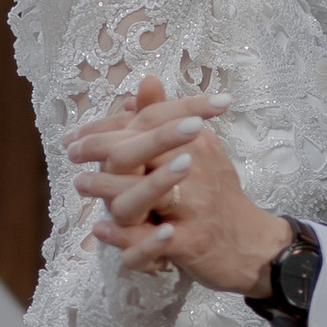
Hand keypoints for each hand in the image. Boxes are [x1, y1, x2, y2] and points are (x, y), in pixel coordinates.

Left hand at [67, 74, 294, 297]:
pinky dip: (124, 236)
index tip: (79, 133)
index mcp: (198, 143)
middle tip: (72, 152)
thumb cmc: (217, 196)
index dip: (109, 125)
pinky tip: (101, 230)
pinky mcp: (193, 242)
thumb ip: (169, 118)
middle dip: (102, 148)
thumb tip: (144, 81)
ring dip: (107, 188)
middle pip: (143, 151)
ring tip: (81, 184)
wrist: (253, 245)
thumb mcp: (200, 150)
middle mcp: (198, 170)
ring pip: (143, 194)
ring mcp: (196, 207)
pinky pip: (150, 239)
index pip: (150, 121)